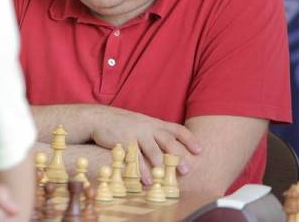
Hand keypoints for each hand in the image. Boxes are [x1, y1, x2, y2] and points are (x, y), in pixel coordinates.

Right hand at [86, 105, 201, 183]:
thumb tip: (170, 144)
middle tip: (187, 169)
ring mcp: (135, 134)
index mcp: (154, 123)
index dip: (189, 139)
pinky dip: (141, 170)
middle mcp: (147, 127)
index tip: (199, 150)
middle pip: (167, 141)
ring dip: (160, 165)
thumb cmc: (122, 123)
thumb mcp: (141, 122)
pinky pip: (135, 158)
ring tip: (166, 177)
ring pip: (152, 150)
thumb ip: (155, 131)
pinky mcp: (123, 142)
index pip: (176, 129)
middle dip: (178, 156)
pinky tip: (146, 180)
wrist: (98, 118)